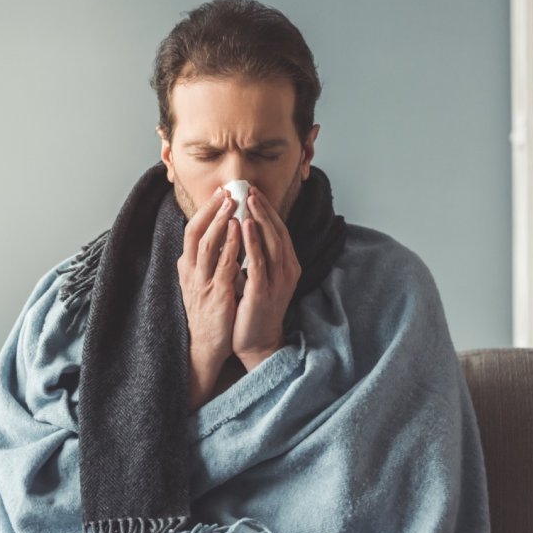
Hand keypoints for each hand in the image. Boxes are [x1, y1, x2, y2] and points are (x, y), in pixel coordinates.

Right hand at [177, 188, 240, 411]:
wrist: (206, 347)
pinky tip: (239, 230)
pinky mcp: (216, 295)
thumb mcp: (203, 282)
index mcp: (187, 268)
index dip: (204, 210)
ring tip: (232, 203)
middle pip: (195, 233)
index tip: (219, 192)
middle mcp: (190, 272)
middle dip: (210, 209)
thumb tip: (218, 235)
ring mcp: (202, 284)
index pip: (191, 231)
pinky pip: (223, 266)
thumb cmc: (209, 313)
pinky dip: (230, 245)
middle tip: (225, 190)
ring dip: (219, 222)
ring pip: (206, 245)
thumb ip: (208, 260)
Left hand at [233, 186, 300, 368]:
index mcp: (288, 266)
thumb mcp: (260, 278)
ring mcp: (277, 281)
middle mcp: (287, 271)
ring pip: (270, 243)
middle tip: (250, 189)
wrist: (257, 342)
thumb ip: (258, 256)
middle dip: (263, 209)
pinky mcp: (263, 291)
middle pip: (277, 232)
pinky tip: (244, 226)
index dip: (267, 210)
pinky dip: (252, 241)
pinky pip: (258, 261)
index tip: (253, 192)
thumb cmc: (254, 310)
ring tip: (248, 200)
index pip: (279, 231)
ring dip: (260, 219)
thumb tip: (246, 230)